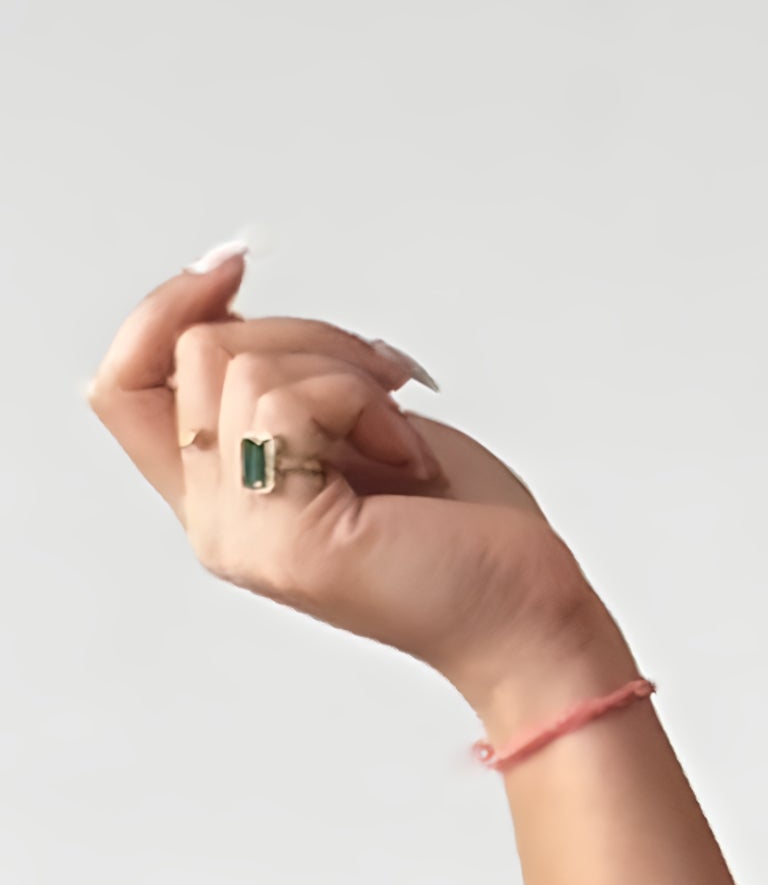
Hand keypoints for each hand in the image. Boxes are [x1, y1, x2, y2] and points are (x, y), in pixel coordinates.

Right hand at [85, 249, 628, 717]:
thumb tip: (223, 306)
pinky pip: (284, 397)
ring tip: (402, 439)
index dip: (163, 311)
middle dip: (305, 336)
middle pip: (190, 350)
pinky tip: (409, 457)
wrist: (529, 614)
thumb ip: (275, 386)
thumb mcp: (354, 428)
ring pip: (238, 362)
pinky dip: (362, 402)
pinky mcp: (283, 535)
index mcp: (224, 498)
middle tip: (385, 385)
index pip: (122, 388)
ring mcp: (243, 533)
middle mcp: (218, 522)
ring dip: (344, 372)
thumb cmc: (466, 531)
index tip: (231, 270)